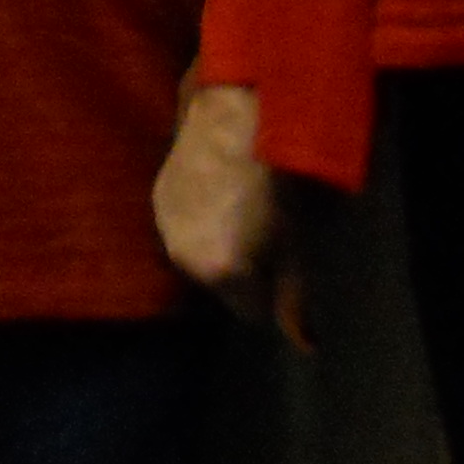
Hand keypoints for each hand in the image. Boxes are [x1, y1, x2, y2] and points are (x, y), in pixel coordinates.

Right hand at [156, 82, 311, 346]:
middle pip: (220, 286)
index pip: (250, 311)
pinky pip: (182, 228)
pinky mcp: (156, 199)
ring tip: (239, 209)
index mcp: (220, 274)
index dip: (270, 290)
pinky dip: (199, 220)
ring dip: (216, 245)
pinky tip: (216, 191)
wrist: (234, 116)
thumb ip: (295, 299)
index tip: (282, 260)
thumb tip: (307, 348)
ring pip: (198, 257)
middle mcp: (183, 259)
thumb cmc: (276, 181)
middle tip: (263, 232)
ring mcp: (164, 227)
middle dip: (241, 270)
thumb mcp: (296, 243)